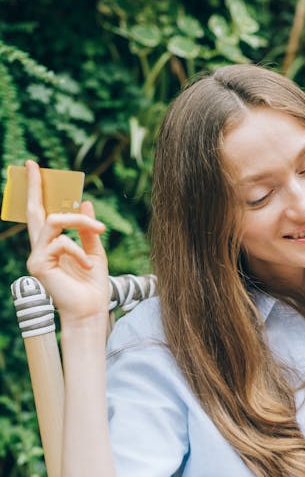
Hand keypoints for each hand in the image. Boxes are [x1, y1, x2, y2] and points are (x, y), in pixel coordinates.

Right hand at [25, 160, 109, 323]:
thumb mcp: (95, 252)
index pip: (42, 214)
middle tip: (33, 165)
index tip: (35, 168)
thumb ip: (88, 230)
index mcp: (53, 245)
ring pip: (55, 221)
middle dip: (33, 187)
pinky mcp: (38, 265)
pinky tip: (88, 266)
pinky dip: (80, 251)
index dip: (37, 191)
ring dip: (80, 222)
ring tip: (99, 232)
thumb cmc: (92, 286)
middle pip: (34, 211)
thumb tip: (85, 203)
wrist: (91, 311)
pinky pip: (62, 242)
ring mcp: (37, 257)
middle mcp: (40, 249)